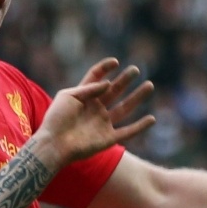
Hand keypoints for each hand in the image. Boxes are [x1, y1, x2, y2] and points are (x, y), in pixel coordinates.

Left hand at [38, 57, 156, 165]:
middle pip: (114, 90)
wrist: (54, 145)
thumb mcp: (68, 96)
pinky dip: (140, 126)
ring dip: (137, 97)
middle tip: (135, 69)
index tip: (115, 62)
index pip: (96, 78)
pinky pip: (128, 132)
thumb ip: (88, 88)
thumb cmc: (56, 120)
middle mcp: (95, 109)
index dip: (105, 68)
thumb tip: (108, 84)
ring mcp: (102, 124)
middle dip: (125, 80)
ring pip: (125, 108)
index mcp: (83, 97)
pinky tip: (152, 119)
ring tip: (149, 84)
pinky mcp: (108, 139)